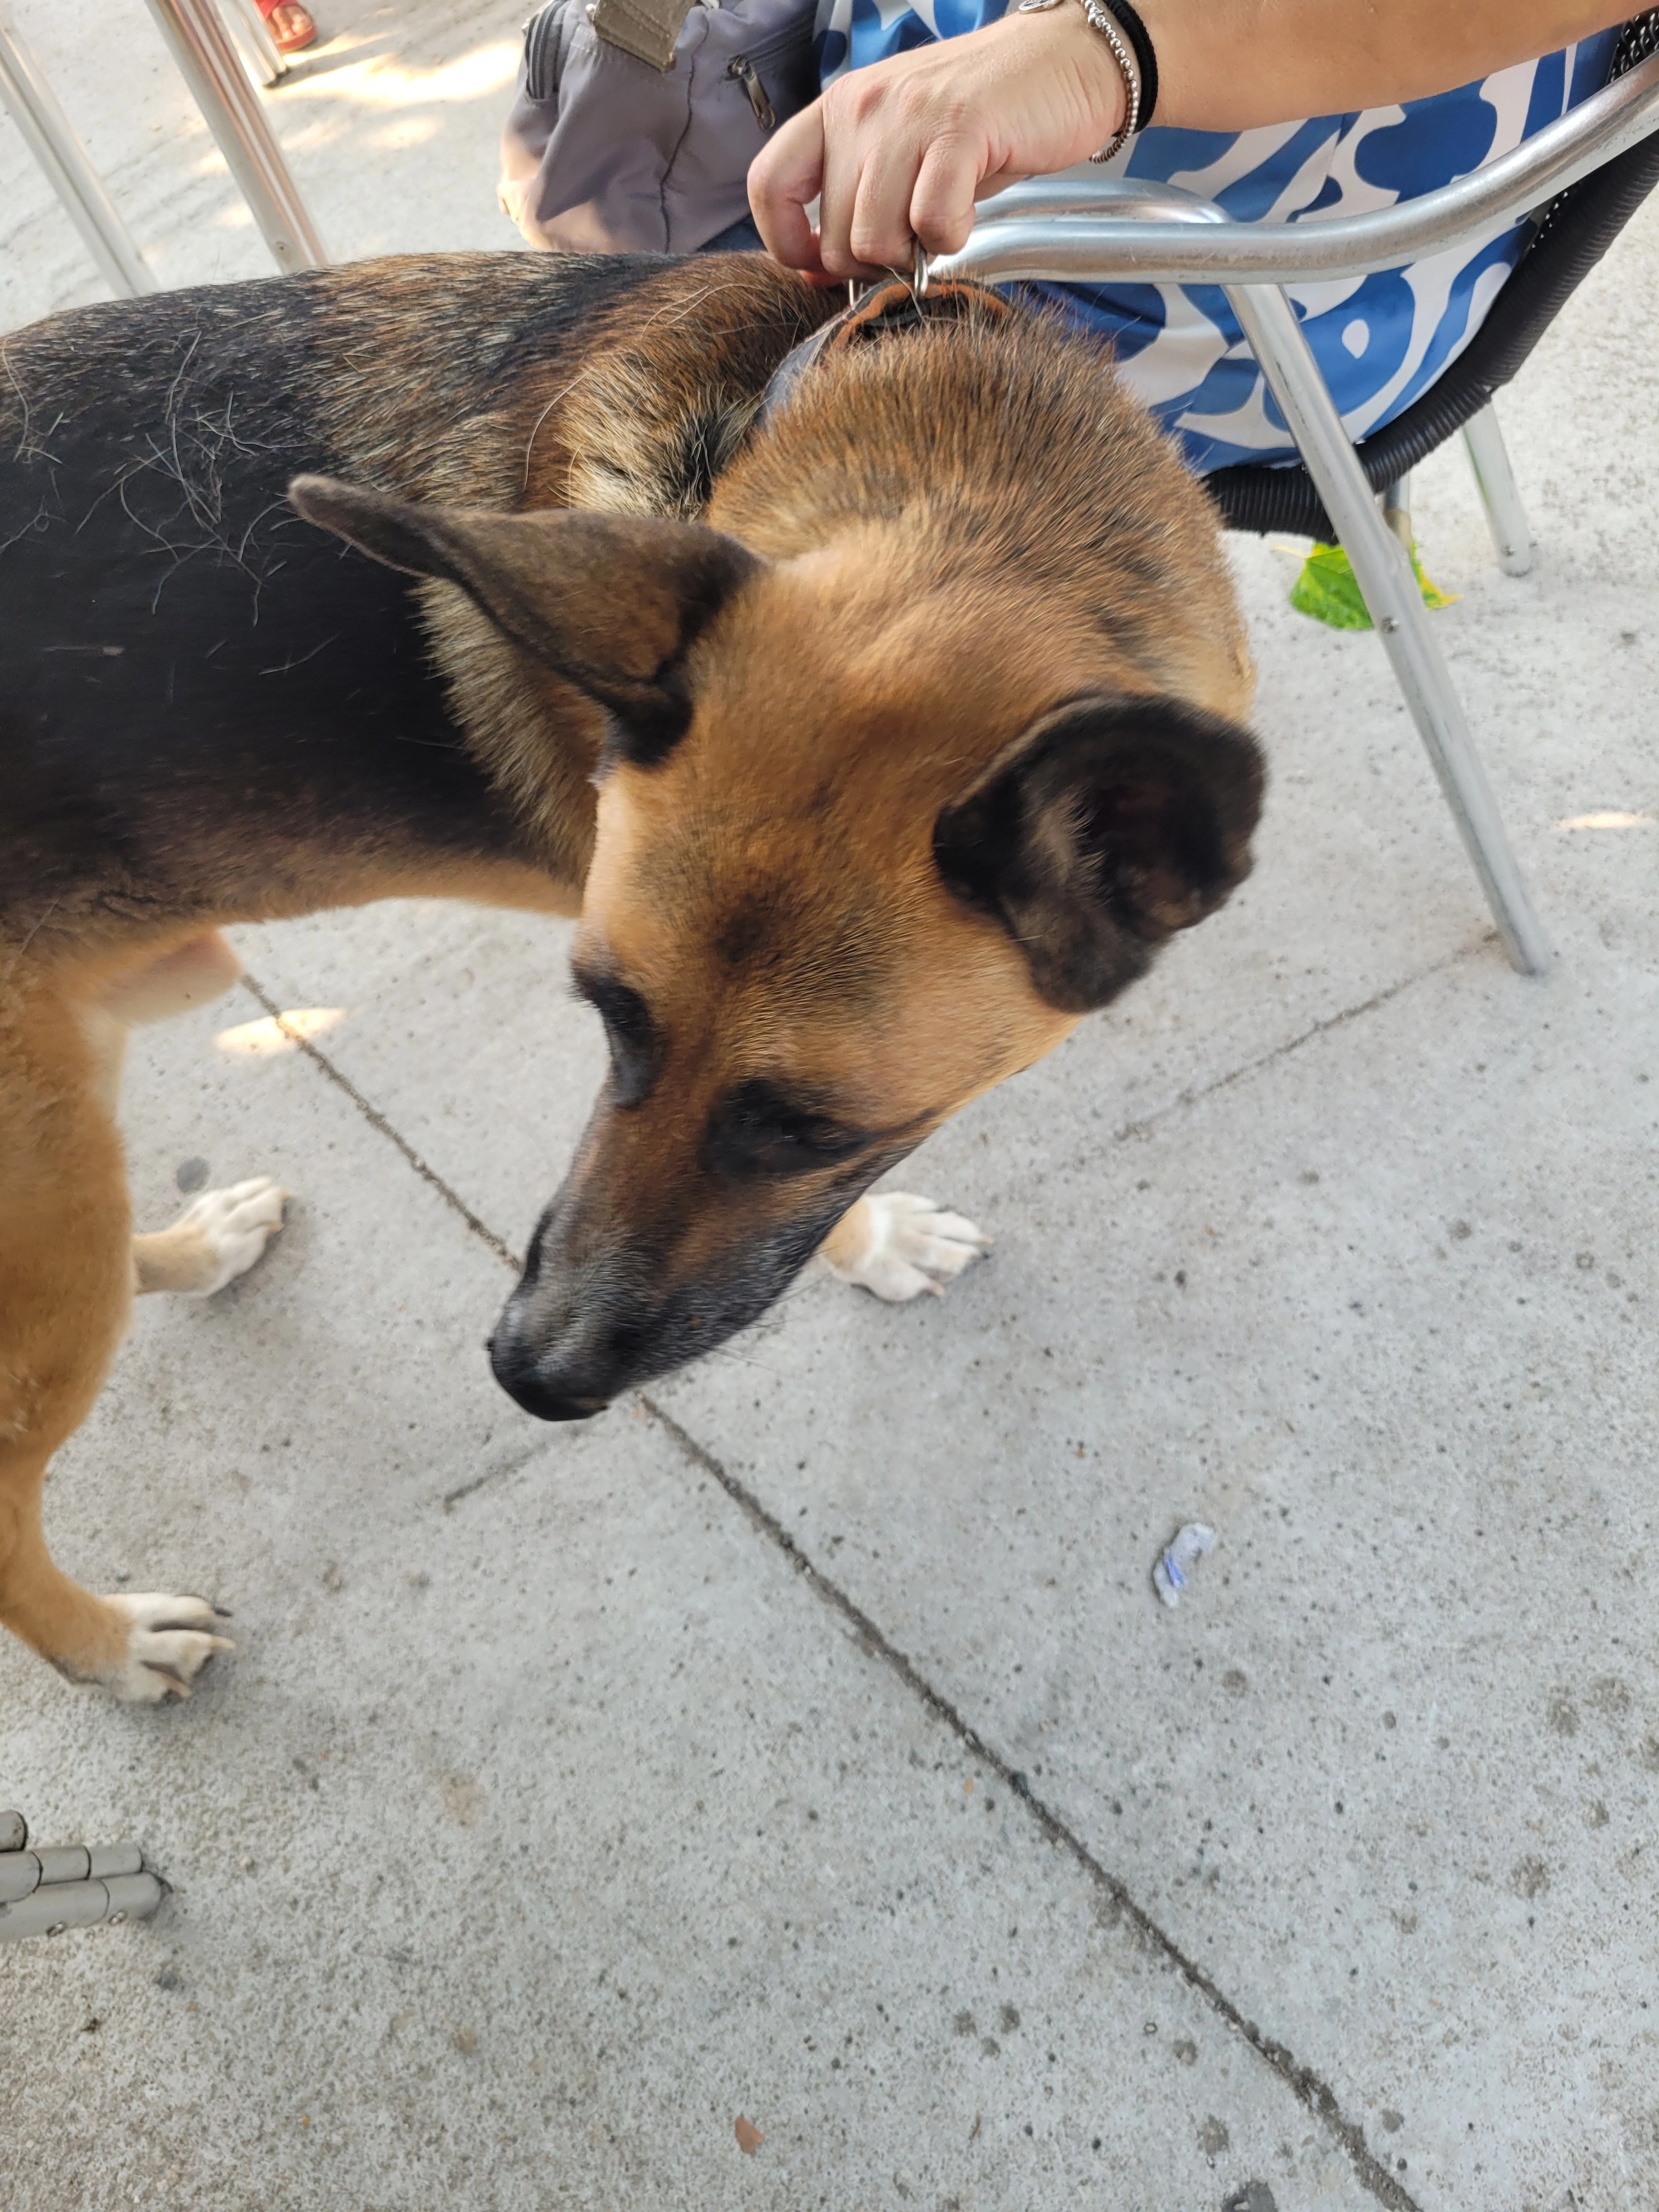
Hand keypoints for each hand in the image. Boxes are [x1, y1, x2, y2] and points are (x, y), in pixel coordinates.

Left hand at [748, 7, 1125, 282]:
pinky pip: (930, 222)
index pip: (770, 184)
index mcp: (838, 110)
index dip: (787, 244)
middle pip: (836, 236)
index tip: (822, 266)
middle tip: (917, 240)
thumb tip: (817, 271)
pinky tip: (966, 216)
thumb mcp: (905, 154)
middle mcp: (862, 107)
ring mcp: (908, 116)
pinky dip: (950, 238)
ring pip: (876, 238)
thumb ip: (858, 201)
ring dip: (914, 253)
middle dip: (876, 262)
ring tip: (944, 222)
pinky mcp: (958, 129)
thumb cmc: (984, 118)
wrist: (1065, 61)